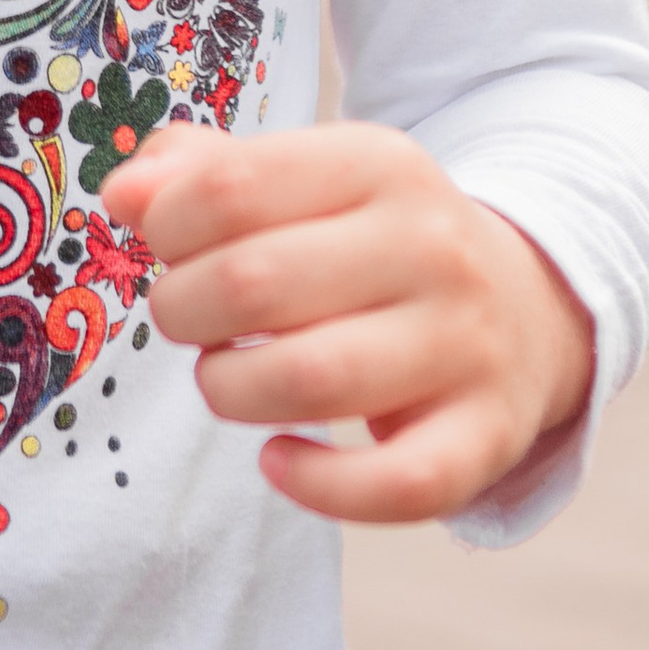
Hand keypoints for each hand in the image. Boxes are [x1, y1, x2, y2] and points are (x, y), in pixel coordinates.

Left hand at [99, 120, 595, 526]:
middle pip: (255, 283)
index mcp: (380, 162)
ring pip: (309, 381)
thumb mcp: (307, 180)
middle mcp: (431, 245)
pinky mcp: (488, 437)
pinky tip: (278, 458)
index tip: (167, 247)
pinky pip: (396, 486)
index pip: (231, 187)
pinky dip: (317, 486)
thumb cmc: (372, 242)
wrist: (526, 306)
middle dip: (184, 310)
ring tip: (225, 379)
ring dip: (228, 389)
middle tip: (191, 321)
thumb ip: (206, 173)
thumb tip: (123, 193)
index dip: (166, 226)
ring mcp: (466, 344)